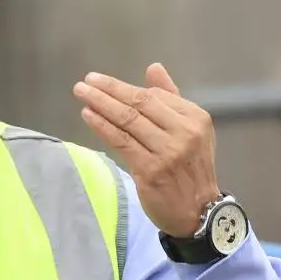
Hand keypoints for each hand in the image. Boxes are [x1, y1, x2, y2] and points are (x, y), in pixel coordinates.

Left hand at [74, 63, 220, 237]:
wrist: (198, 211)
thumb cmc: (190, 168)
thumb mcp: (191, 130)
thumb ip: (172, 98)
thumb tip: (154, 68)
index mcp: (195, 118)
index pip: (154, 96)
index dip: (124, 87)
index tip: (101, 81)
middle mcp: (184, 132)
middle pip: (139, 104)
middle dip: (109, 90)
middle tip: (86, 81)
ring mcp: (168, 152)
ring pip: (128, 121)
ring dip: (101, 104)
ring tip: (82, 93)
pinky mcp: (151, 170)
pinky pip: (121, 142)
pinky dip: (102, 126)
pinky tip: (88, 115)